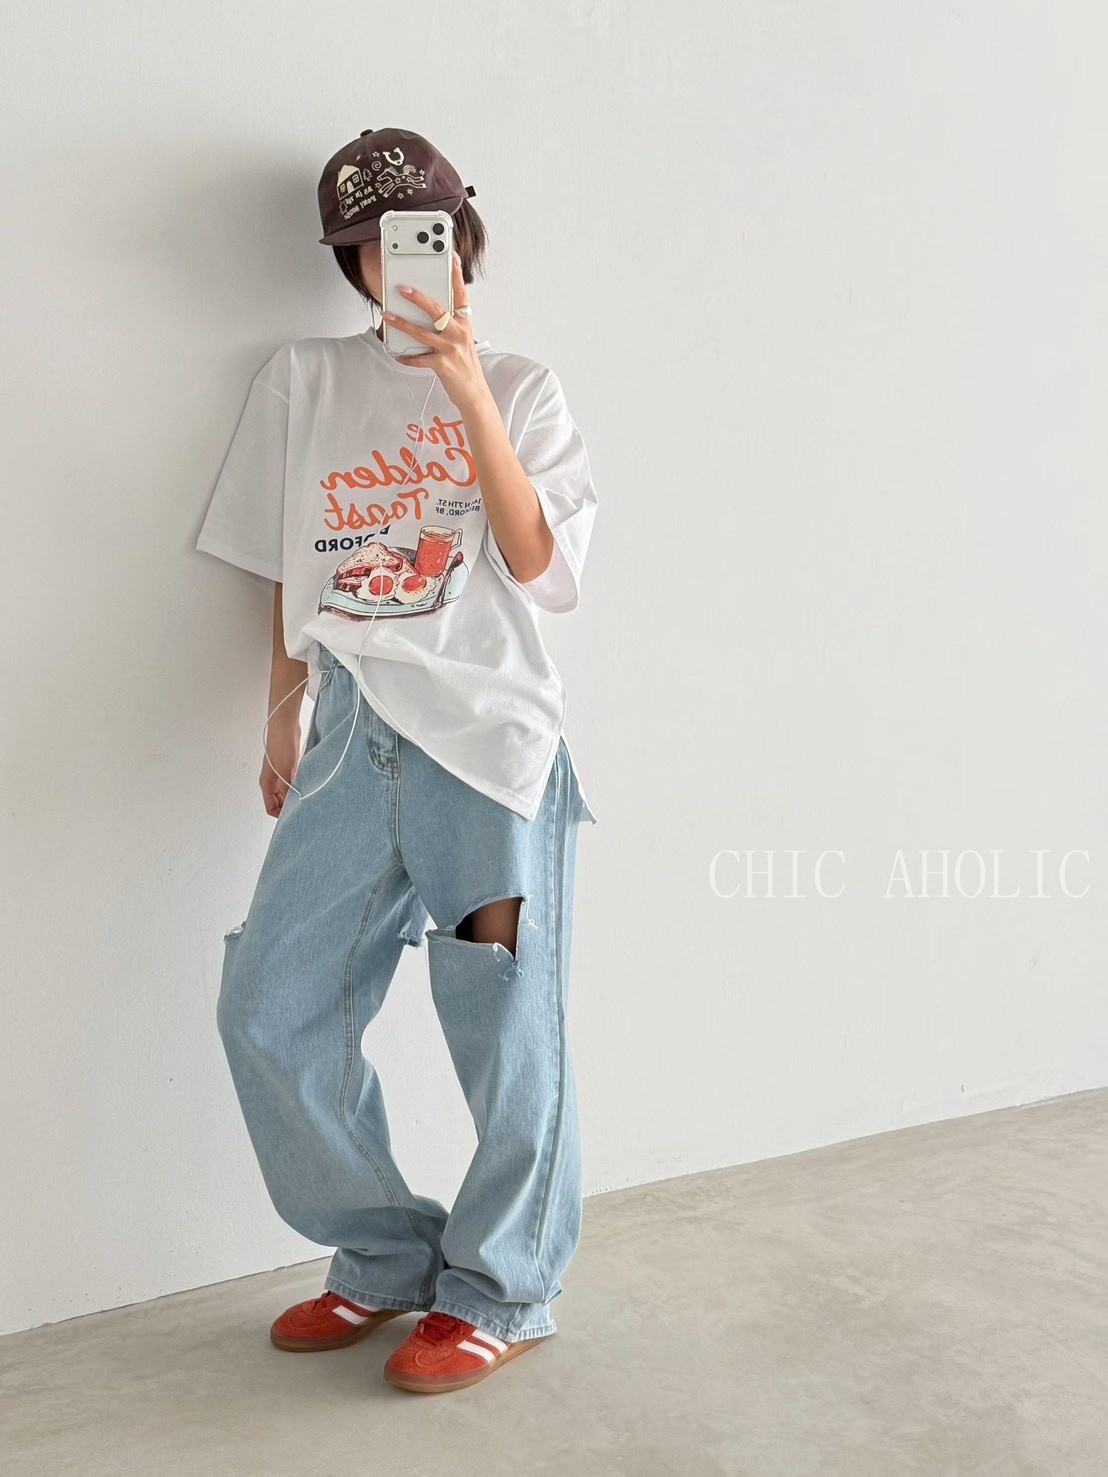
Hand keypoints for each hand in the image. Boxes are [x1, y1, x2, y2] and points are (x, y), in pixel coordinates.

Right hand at [260, 722, 300, 817]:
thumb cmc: (281, 744)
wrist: (286, 725)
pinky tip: (308, 787)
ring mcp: (281, 774)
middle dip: (289, 807)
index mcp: (267, 783)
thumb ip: (287, 788)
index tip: (295, 816)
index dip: (281, 814)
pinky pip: (293, 783)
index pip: (271, 807)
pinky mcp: (289, 767)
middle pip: (279, 802)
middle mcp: (272, 781)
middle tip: (304, 809)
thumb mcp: (285, 770)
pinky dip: (299, 787)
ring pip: (287, 793)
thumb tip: (292, 804)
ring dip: (296, 796)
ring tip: (308, 799)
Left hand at [383, 249, 490, 411]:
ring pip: (422, 333)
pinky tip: (396, 353)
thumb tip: (429, 309)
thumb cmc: (465, 364)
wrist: (474, 392)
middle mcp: (458, 334)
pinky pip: (419, 359)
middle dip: (419, 298)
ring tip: (387, 315)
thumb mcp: (462, 339)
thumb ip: (450, 323)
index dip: (456, 275)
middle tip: (402, 288)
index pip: (461, 295)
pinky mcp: (442, 365)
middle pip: (437, 311)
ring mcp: (450, 349)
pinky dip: (406, 356)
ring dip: (402, 323)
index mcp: (464, 324)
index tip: (452, 257)